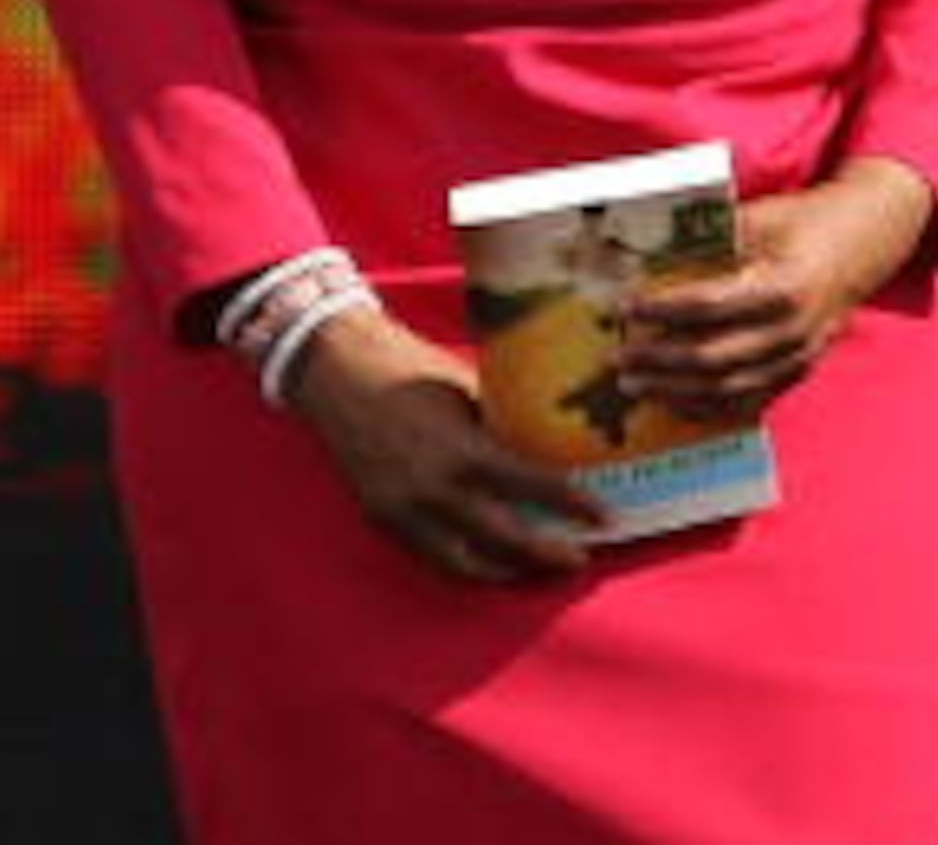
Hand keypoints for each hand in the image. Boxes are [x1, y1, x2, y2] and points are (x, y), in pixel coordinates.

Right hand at [283, 305, 605, 585]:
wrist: (331, 367)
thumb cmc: (404, 367)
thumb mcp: (463, 391)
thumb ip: (496, 428)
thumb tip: (541, 448)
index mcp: (462, 449)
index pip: (534, 488)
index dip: (574, 505)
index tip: (606, 516)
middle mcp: (434, 488)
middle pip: (506, 540)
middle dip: (548, 555)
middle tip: (577, 558)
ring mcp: (403, 509)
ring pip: (465, 564)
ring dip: (505, 571)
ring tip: (530, 570)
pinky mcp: (379, 516)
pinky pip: (428, 556)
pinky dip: (460, 565)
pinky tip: (482, 561)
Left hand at [616, 157, 933, 422]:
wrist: (864, 242)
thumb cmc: (806, 221)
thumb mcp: (758, 216)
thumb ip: (709, 237)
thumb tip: (646, 251)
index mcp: (784, 287)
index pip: (710, 305)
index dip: (663, 309)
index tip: (624, 308)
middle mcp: (795, 330)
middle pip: (716, 357)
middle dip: (661, 362)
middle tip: (619, 359)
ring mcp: (801, 356)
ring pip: (731, 388)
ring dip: (678, 390)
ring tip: (636, 386)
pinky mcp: (801, 370)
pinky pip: (752, 400)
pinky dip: (710, 405)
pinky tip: (675, 401)